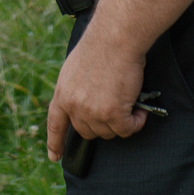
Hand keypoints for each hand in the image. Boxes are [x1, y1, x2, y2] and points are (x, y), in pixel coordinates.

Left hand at [44, 26, 148, 162]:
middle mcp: (74, 106)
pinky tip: (140, 111)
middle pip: (88, 131)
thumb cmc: (101, 46)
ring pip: (108, 132)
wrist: (115, 38)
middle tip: (116, 108)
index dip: (55, 143)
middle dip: (103, 124)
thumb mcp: (76, 68)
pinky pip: (126, 129)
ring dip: (121, 122)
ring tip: (130, 104)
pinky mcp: (112, 113)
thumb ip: (76, 89)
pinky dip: (136, 123)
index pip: (55, 124)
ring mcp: (92, 112)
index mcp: (62, 93)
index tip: (54, 156)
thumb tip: (86, 102)